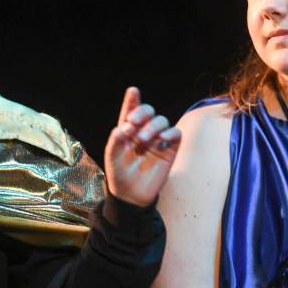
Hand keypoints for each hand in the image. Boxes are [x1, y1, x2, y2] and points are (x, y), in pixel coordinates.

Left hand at [104, 87, 180, 206]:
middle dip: (142, 112)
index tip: (133, 92)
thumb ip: (115, 141)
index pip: (130, 111)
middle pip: (148, 112)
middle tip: (133, 122)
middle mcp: (143, 131)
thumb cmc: (119, 175)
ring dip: (153, 126)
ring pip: (161, 120)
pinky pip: (175, 133)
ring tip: (143, 140)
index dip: (132, 100)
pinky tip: (163, 139)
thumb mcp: (112, 158)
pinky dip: (171, 132)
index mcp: (127, 130)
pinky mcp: (170, 149)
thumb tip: (122, 127)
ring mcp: (157, 139)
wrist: (132, 195)